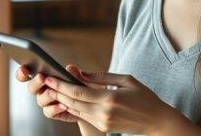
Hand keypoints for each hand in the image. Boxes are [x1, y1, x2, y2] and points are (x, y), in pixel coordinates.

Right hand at [14, 65, 80, 122]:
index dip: (21, 72)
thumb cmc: (80, 86)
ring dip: (47, 95)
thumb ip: (73, 73)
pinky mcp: (53, 112)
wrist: (87, 103)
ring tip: (55, 92)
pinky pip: (48, 112)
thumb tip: (70, 68)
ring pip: (40, 99)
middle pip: (31, 87)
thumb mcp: (79, 78)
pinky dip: (55, 108)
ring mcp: (46, 101)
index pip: (26, 73)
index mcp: (43, 76)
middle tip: (42, 77)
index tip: (24, 69)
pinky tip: (63, 105)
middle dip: (35, 82)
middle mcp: (41, 89)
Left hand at [42, 68, 176, 133]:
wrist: (156, 121)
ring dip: (62, 100)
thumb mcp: (126, 80)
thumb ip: (101, 76)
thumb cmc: (144, 97)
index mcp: (109, 99)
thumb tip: (79, 72)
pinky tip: (65, 100)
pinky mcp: (103, 128)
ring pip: (76, 110)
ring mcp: (102, 123)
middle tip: (44, 82)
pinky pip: (83, 116)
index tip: (49, 77)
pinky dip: (72, 108)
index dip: (61, 85)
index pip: (78, 92)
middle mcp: (103, 113)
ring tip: (51, 90)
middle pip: (73, 102)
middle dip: (56, 92)